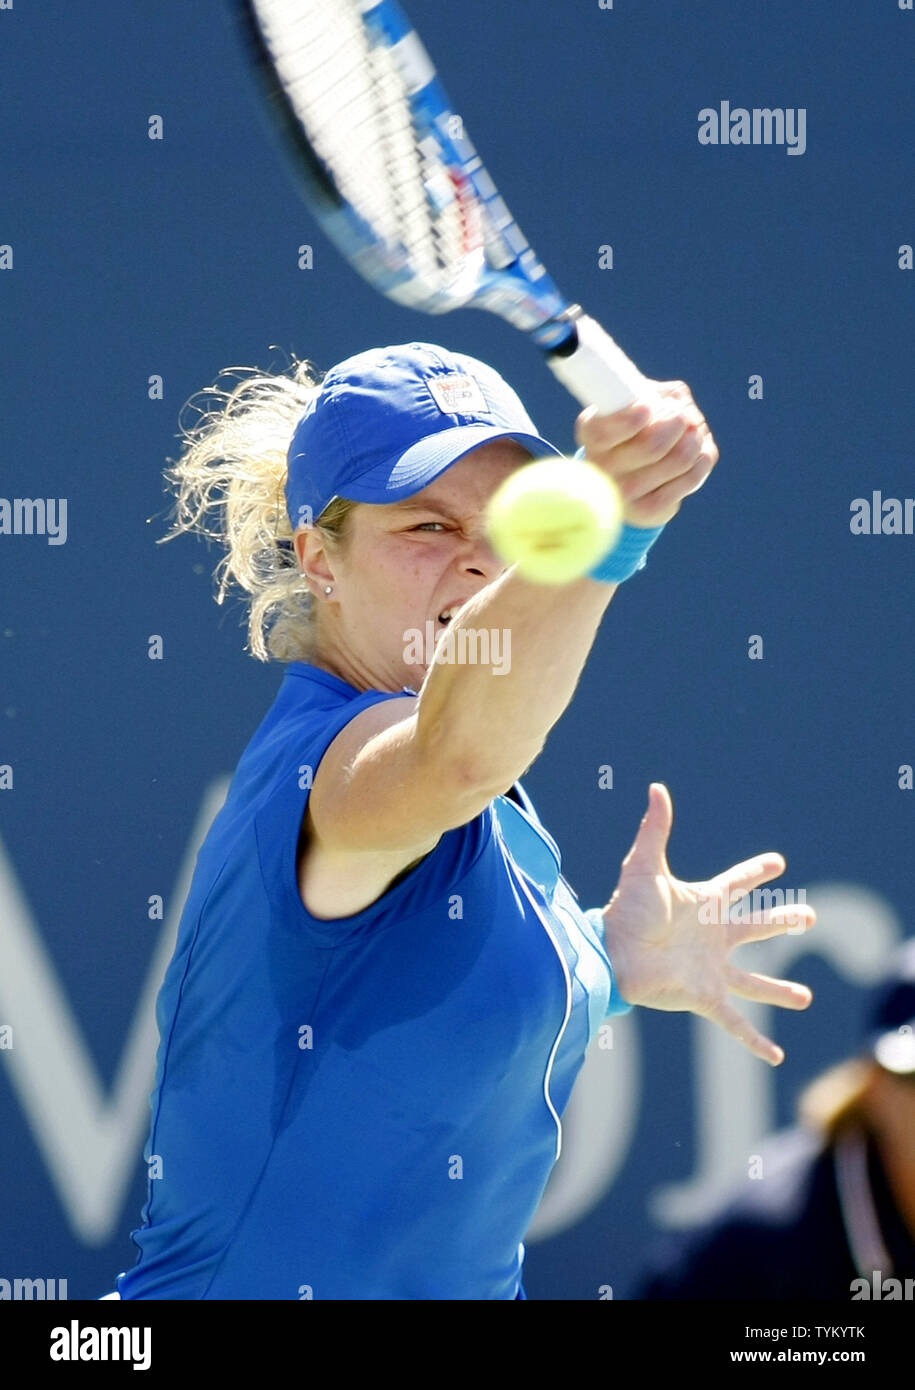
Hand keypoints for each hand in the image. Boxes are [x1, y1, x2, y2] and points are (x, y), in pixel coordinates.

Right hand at [575, 380, 718, 527]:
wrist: (627, 476)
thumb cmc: (635, 426)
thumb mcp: (636, 401)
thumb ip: (657, 395)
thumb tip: (684, 411)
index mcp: (592, 433)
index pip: (607, 431)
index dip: (632, 418)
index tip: (648, 408)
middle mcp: (602, 467)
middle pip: (654, 445)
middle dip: (680, 422)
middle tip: (685, 417)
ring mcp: (624, 493)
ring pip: (679, 460)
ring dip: (696, 439)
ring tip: (695, 432)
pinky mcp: (648, 510)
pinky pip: (691, 479)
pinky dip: (703, 459)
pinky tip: (700, 452)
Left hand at [599, 784, 815, 1064]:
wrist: (611, 954)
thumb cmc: (625, 911)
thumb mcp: (643, 866)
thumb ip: (655, 829)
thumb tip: (656, 787)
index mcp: (704, 904)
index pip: (736, 883)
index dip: (755, 871)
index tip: (777, 862)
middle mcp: (712, 938)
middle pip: (757, 928)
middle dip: (784, 921)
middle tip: (809, 916)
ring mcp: (711, 970)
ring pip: (756, 982)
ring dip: (780, 991)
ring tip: (804, 998)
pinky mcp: (705, 997)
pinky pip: (736, 1023)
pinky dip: (756, 1041)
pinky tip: (776, 1058)